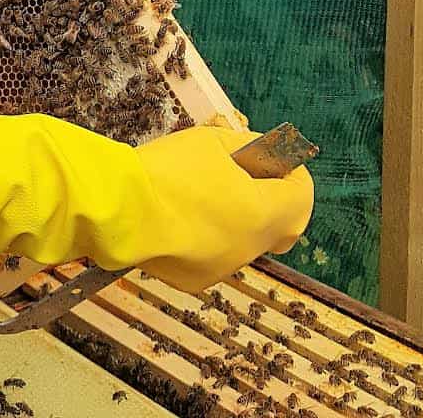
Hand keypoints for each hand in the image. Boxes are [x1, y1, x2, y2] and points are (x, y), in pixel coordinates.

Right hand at [0, 115, 312, 292]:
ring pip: (243, 238)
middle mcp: (253, 247)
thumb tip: (265, 153)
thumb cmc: (169, 169)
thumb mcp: (212, 142)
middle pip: (279, 222)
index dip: (290, 170)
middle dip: (266, 197)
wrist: (119, 211)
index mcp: (266, 213)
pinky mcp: (194, 279)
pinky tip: (173, 213)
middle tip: (238, 172)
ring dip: (233, 214)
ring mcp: (224, 267)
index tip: (268, 155)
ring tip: (194, 188)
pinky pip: (212, 252)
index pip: (302, 193)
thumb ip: (248, 147)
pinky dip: (204, 233)